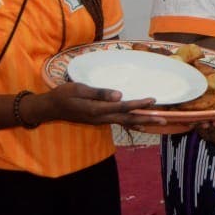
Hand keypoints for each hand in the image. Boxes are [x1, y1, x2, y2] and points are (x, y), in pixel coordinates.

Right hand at [21, 82, 163, 127]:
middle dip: (147, 118)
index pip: (122, 107)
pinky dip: (132, 123)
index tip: (152, 100)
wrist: (50, 108)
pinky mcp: (99, 120)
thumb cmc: (63, 95)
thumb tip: (119, 95)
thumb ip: (99, 93)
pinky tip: (141, 124)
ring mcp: (100, 121)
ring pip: (125, 122)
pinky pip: (119, 122)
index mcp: (96, 109)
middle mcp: (101, 118)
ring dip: (142, 121)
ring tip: (158, 121)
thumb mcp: (79, 89)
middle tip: (164, 119)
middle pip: (128, 119)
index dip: (138, 104)